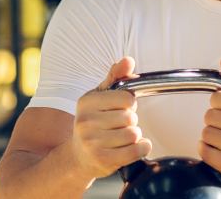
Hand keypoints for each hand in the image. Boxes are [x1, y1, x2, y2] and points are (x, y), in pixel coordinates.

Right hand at [69, 57, 151, 179]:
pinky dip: (142, 148)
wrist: (79, 156)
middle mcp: (86, 122)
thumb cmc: (93, 122)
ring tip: (122, 137)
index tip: (121, 108)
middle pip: (130, 117)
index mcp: (86, 102)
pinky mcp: (102, 160)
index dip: (129, 103)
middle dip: (131, 121)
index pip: (126, 98)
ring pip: (134, 134)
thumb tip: (128, 60)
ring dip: (134, 136)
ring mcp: (92, 142)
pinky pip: (136, 150)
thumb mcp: (99, 96)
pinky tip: (134, 147)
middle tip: (119, 125)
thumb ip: (116, 77)